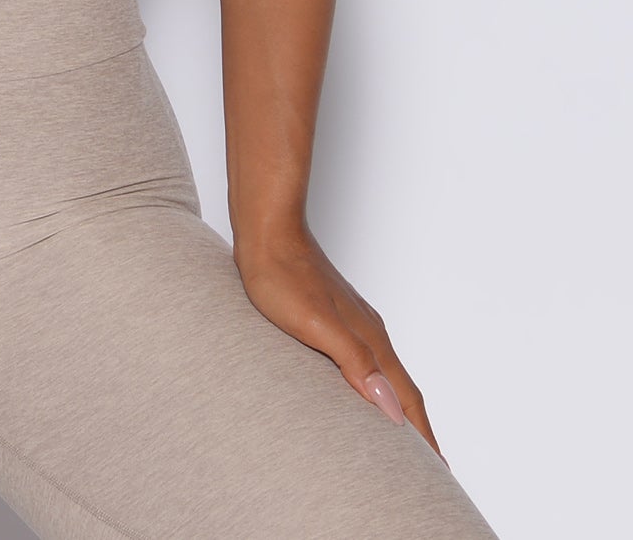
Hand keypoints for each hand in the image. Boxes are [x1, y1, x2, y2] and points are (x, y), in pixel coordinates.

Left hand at [233, 223, 448, 466]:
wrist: (265, 230)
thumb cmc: (283, 275)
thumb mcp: (316, 325)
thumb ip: (354, 362)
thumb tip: (391, 410)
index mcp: (371, 339)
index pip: (406, 398)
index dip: (423, 438)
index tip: (440, 473)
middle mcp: (369, 332)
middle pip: (402, 389)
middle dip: (417, 430)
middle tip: (428, 468)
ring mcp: (352, 322)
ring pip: (383, 374)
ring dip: (394, 408)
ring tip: (395, 437)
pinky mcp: (333, 315)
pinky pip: (363, 360)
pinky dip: (370, 385)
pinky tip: (355, 389)